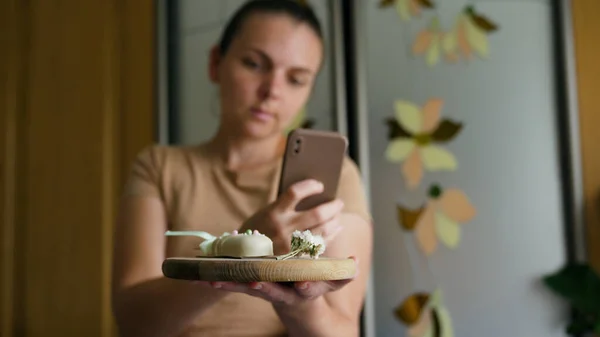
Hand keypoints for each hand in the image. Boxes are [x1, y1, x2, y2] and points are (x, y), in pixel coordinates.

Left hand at [200, 256, 358, 305]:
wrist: (294, 302)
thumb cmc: (313, 287)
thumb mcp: (330, 282)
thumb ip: (343, 273)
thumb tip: (354, 261)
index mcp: (301, 290)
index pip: (305, 289)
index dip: (305, 287)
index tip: (302, 285)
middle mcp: (281, 292)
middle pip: (270, 290)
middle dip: (260, 286)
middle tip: (254, 283)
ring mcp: (263, 290)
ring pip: (245, 287)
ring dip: (228, 284)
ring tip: (212, 280)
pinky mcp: (249, 285)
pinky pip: (232, 282)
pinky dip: (218, 278)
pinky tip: (201, 275)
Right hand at [239, 179, 344, 254]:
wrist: (243, 260)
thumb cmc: (259, 230)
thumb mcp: (266, 213)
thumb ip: (286, 205)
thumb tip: (315, 195)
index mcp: (273, 213)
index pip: (295, 192)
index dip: (310, 186)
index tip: (320, 185)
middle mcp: (281, 229)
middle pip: (316, 214)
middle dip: (332, 207)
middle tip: (339, 203)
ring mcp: (290, 246)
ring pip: (321, 231)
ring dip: (334, 221)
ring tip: (338, 216)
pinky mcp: (296, 259)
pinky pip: (319, 246)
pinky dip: (330, 236)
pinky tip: (335, 229)